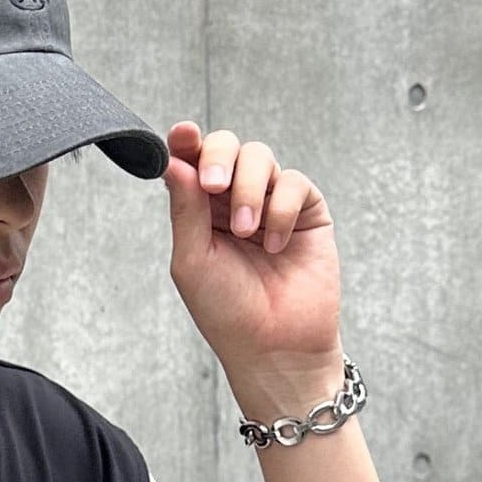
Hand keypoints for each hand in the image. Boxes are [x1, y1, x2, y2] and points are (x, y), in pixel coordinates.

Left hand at [161, 121, 342, 376]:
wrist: (275, 347)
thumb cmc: (227, 312)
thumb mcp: (192, 261)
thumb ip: (185, 210)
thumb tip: (174, 161)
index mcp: (200, 212)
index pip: (192, 162)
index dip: (187, 142)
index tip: (182, 134)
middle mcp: (234, 202)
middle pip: (227, 147)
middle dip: (219, 157)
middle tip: (213, 186)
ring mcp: (271, 203)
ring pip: (260, 157)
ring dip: (250, 190)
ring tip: (247, 232)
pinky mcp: (307, 212)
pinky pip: (294, 183)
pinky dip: (282, 209)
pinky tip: (275, 244)